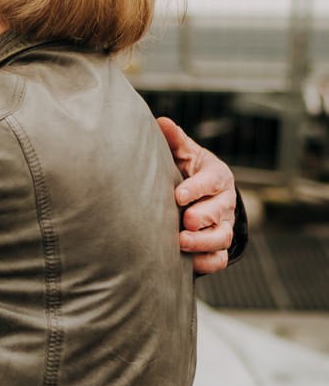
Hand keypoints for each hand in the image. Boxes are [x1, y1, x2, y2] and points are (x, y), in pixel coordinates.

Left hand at [157, 116, 235, 274]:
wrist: (202, 197)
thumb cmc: (189, 172)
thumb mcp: (186, 154)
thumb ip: (176, 141)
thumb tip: (161, 122)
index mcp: (217, 176)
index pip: (212, 181)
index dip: (197, 188)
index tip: (178, 195)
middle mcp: (224, 202)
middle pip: (221, 212)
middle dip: (203, 217)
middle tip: (184, 221)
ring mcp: (223, 226)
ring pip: (222, 238)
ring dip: (203, 242)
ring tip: (181, 242)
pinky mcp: (218, 247)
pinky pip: (219, 259)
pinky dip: (206, 263)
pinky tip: (187, 263)